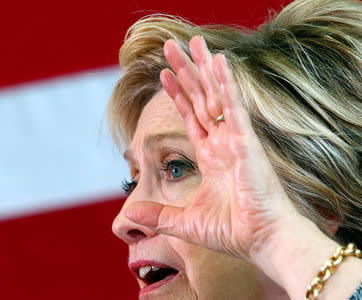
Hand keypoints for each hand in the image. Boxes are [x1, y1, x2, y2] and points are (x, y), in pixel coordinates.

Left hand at [125, 36, 301, 259]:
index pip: (191, 116)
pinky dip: (227, 84)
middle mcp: (223, 142)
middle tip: (172, 46)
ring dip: (203, 68)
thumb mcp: (184, 222)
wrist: (261, 242)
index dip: (178, 94)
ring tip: (192, 41)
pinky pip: (235, 107)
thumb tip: (129, 214)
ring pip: (216, 95)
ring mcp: (236, 139)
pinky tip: (219, 61)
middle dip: (186, 71)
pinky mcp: (247, 142)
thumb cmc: (231, 232)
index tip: (165, 74)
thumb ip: (157, 215)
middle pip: (201, 98)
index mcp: (212, 156)